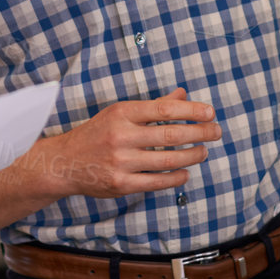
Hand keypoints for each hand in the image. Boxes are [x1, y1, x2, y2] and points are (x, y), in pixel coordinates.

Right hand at [27, 88, 220, 199]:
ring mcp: (121, 162)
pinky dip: (177, 177)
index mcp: (122, 113)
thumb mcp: (120, 113)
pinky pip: (158, 182)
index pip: (164, 109)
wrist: (63, 163)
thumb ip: (153, 106)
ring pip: (169, 159)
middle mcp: (121, 136)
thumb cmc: (97, 134)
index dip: (191, 110)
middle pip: (171, 134)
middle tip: (216, 131)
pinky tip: (186, 172)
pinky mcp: (121, 184)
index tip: (210, 112)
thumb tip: (183, 94)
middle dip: (200, 132)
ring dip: (193, 155)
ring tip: (203, 151)